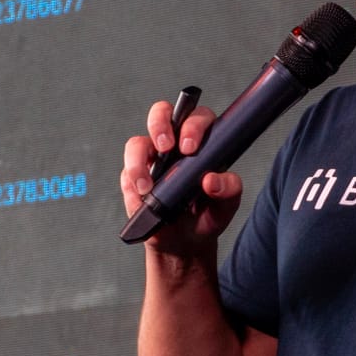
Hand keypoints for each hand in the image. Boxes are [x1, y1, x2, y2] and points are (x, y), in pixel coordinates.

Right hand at [120, 100, 241, 258]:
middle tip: (166, 147)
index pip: (198, 118)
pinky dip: (133, 182)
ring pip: (137, 142)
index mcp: (202, 143)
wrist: (184, 242)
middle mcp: (175, 144)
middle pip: (163, 113)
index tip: (190, 147)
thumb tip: (211, 180)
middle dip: (160, 124)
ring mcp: (152, 158)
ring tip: (148, 186)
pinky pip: (127, 171)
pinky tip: (143, 196)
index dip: (193, 125)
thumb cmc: (207, 215)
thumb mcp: (226, 205)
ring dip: (139, 159)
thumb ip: (229, 190)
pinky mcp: (133, 176)